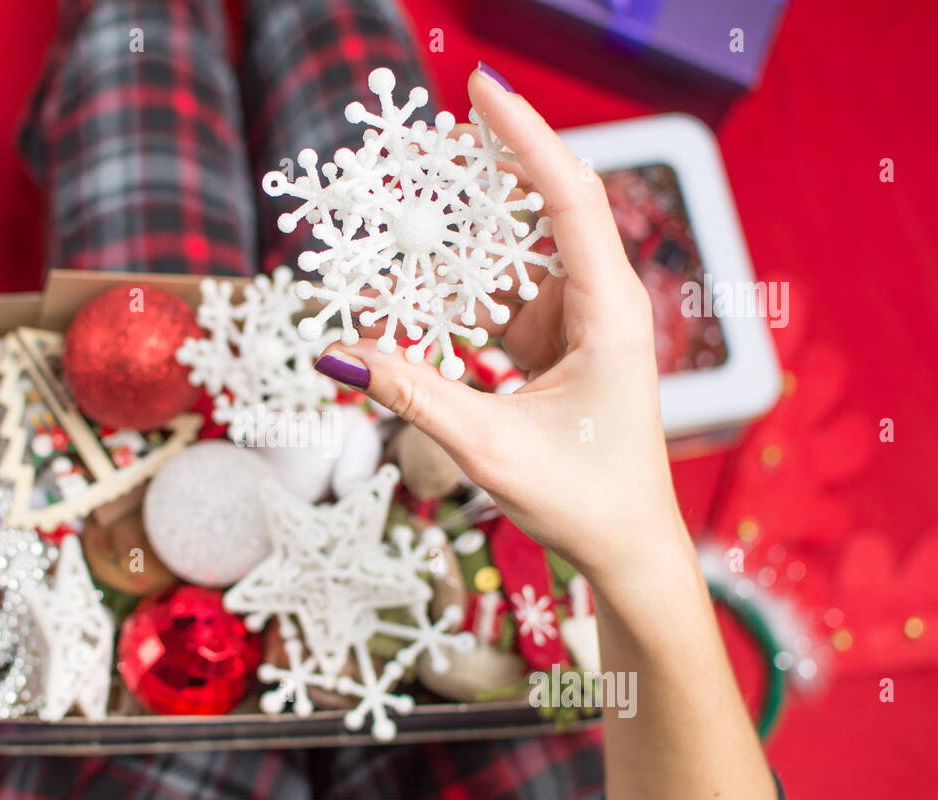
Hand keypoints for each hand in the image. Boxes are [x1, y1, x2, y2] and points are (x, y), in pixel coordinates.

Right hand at [315, 67, 685, 584]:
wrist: (625, 548)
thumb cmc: (582, 499)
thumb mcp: (488, 448)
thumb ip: (411, 394)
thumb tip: (336, 355)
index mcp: (610, 313)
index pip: (568, 197)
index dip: (525, 136)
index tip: (480, 88)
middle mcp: (601, 304)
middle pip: (539, 211)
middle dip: (478, 180)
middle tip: (414, 154)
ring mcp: (579, 322)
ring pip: (513, 259)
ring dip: (459, 245)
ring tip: (398, 224)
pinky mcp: (557, 344)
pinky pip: (501, 300)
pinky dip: (458, 295)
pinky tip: (413, 295)